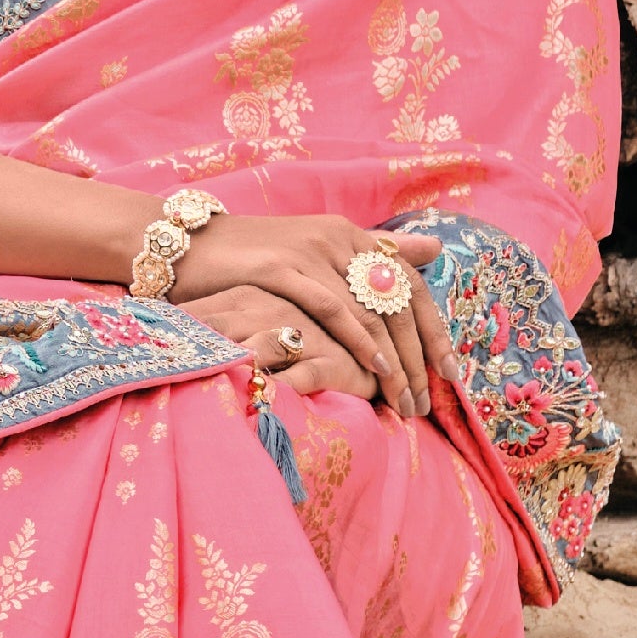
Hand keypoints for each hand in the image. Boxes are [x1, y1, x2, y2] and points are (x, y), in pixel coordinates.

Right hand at [163, 217, 461, 416]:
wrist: (185, 246)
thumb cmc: (249, 262)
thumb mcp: (315, 253)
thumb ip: (371, 256)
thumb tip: (434, 249)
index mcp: (349, 235)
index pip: (411, 285)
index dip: (435, 330)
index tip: (451, 374)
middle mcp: (338, 238)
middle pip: (401, 302)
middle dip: (421, 357)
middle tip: (429, 402)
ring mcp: (312, 251)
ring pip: (373, 312)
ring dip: (396, 362)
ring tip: (406, 401)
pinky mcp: (284, 267)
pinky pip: (335, 309)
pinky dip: (360, 342)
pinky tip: (376, 370)